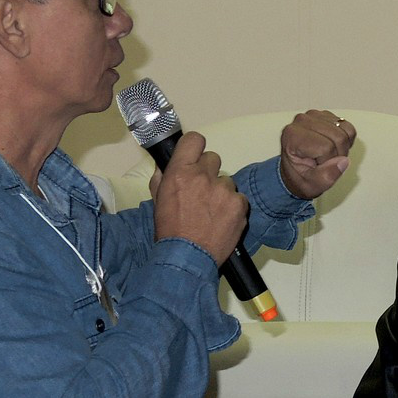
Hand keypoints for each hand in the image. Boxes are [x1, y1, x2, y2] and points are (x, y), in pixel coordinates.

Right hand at [149, 131, 248, 264]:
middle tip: (202, 191)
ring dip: (221, 192)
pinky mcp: (240, 204)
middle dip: (208, 172)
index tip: (195, 157)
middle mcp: (203, 176)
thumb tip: (166, 166)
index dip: (195, 147)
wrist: (187, 257)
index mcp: (180, 172)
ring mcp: (224, 190)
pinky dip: (233, 207)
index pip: (194, 140)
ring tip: (212, 212)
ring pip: (227, 181)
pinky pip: (239, 198)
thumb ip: (162, 179)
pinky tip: (223, 220)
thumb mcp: (157, 201)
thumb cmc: (169, 230)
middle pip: (213, 158)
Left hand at [278, 110, 355, 200]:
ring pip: (346, 131)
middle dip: (338, 154)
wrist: (297, 171)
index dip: (328, 161)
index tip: (317, 167)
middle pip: (339, 137)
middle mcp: (302, 121)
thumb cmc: (301, 177)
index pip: (326, 147)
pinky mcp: (326, 115)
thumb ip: (327, 176)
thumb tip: (343, 161)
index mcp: (293, 136)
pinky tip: (334, 146)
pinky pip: (348, 127)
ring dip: (343, 148)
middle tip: (325, 162)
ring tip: (328, 155)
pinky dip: (346, 140)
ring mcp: (314, 116)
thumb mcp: (313, 185)